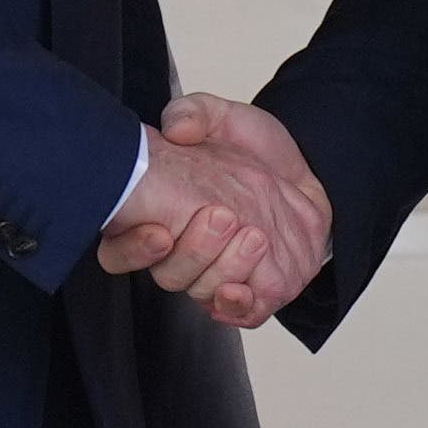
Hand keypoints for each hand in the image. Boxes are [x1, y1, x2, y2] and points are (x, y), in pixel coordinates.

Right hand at [101, 95, 330, 326]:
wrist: (309, 175)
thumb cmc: (256, 153)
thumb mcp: (224, 118)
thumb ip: (194, 113)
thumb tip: (176, 128)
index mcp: (158, 216)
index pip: (119, 251)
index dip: (131, 249)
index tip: (159, 231)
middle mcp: (180, 254)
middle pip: (167, 275)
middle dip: (194, 251)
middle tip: (223, 216)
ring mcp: (215, 275)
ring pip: (202, 292)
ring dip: (225, 268)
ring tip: (254, 235)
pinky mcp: (254, 293)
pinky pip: (236, 315)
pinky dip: (236, 305)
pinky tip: (242, 287)